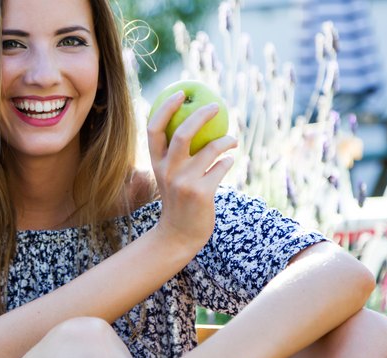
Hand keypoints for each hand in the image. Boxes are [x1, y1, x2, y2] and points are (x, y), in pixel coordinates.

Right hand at [147, 91, 237, 257]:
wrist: (179, 234)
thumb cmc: (178, 201)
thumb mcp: (169, 177)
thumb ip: (176, 156)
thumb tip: (194, 124)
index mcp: (156, 163)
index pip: (154, 128)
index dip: (166, 107)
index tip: (181, 93)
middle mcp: (167, 170)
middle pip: (183, 134)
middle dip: (201, 115)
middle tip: (216, 106)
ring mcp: (184, 182)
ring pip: (211, 149)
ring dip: (226, 140)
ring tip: (232, 140)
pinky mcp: (202, 193)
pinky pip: (222, 167)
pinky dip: (229, 161)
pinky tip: (230, 160)